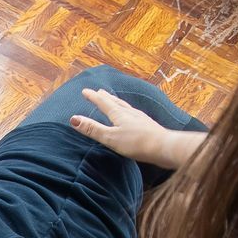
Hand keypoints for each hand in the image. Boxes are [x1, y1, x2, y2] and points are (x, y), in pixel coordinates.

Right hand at [71, 88, 203, 169]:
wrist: (164, 147)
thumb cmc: (136, 143)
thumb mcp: (110, 138)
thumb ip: (92, 129)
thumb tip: (73, 119)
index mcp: (119, 114)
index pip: (103, 103)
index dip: (93, 97)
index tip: (85, 91)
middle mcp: (130, 112)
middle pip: (115, 102)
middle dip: (105, 97)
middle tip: (99, 91)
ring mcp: (140, 118)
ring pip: (125, 106)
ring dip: (117, 102)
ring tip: (114, 99)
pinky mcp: (148, 125)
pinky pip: (134, 113)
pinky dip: (127, 110)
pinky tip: (132, 114)